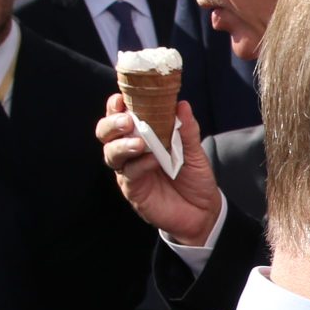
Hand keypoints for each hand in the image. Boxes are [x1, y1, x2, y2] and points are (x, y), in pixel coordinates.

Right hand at [97, 96, 222, 245]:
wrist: (203, 210)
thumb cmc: (194, 178)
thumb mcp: (194, 151)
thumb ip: (186, 130)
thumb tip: (182, 105)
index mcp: (142, 136)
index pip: (121, 117)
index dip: (116, 107)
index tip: (121, 98)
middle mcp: (130, 152)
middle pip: (106, 134)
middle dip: (112, 123)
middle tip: (127, 120)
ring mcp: (130, 172)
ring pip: (112, 154)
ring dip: (122, 144)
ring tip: (140, 142)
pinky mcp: (133, 190)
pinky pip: (129, 174)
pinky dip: (140, 164)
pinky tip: (153, 160)